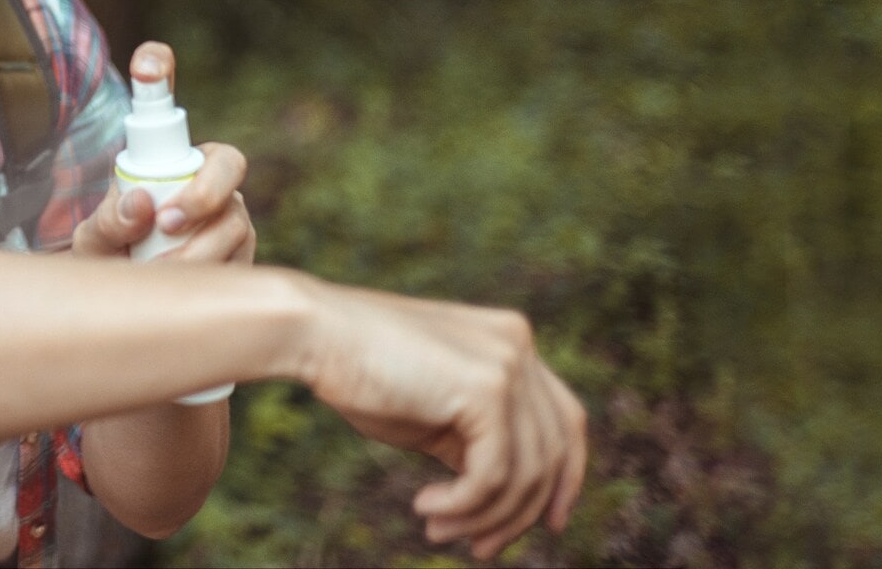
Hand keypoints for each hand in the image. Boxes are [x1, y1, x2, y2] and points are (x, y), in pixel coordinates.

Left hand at [70, 41, 256, 264]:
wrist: (131, 307)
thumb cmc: (111, 261)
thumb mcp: (94, 242)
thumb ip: (108, 221)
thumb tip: (140, 202)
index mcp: (166, 159)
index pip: (165, 107)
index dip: (158, 71)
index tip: (145, 64)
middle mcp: (207, 178)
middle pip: (228, 162)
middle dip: (203, 192)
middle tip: (166, 223)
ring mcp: (232, 215)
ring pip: (233, 222)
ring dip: (194, 250)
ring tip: (156, 272)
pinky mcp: (246, 256)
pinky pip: (241, 260)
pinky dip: (209, 275)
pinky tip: (182, 286)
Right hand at [295, 280, 588, 559]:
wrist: (315, 334)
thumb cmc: (362, 375)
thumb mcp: (434, 416)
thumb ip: (476, 442)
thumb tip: (505, 500)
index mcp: (512, 343)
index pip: (565, 422)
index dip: (566, 480)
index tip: (549, 526)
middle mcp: (519, 345)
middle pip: (553, 453)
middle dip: (520, 514)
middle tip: (477, 549)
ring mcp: (508, 363)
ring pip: (525, 473)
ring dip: (482, 517)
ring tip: (437, 531)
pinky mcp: (486, 388)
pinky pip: (493, 474)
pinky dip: (464, 505)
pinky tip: (425, 508)